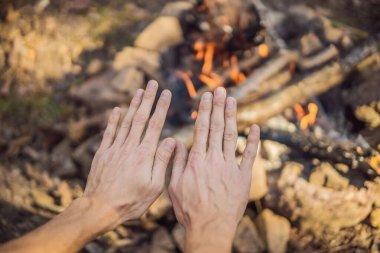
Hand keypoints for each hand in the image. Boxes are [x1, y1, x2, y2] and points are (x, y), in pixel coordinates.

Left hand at [83, 80, 175, 231]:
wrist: (100, 208)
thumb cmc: (131, 201)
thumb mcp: (154, 186)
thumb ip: (162, 161)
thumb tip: (170, 140)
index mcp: (145, 155)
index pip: (155, 125)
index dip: (161, 107)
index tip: (166, 93)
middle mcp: (130, 147)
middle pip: (141, 118)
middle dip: (148, 99)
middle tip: (153, 83)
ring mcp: (115, 149)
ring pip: (126, 122)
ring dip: (133, 105)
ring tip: (139, 90)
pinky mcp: (103, 153)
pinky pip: (109, 132)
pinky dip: (113, 119)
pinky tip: (117, 109)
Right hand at [168, 87, 259, 252]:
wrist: (210, 227)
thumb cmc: (190, 209)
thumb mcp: (175, 186)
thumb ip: (178, 163)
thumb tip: (178, 143)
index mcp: (197, 160)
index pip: (201, 129)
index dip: (205, 111)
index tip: (206, 96)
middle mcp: (214, 159)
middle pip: (216, 127)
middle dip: (218, 107)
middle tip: (220, 90)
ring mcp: (230, 166)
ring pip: (231, 136)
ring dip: (232, 116)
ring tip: (232, 100)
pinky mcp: (243, 176)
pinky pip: (249, 155)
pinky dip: (253, 141)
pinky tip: (255, 127)